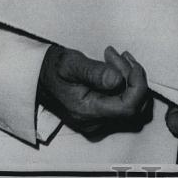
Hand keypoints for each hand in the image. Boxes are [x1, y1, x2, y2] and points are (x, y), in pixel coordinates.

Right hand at [37, 45, 151, 137]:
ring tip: (116, 56)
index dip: (138, 85)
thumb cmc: (55, 68)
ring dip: (131, 77)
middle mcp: (95, 122)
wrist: (39, 77)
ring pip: (132, 103)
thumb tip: (117, 80)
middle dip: (134, 77)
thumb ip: (95, 72)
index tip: (130, 62)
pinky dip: (126, 82)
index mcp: (88, 112)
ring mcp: (99, 121)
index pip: (128, 108)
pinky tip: (116, 65)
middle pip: (134, 105)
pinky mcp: (102, 115)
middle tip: (120, 55)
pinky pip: (124, 101)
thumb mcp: (72, 64)